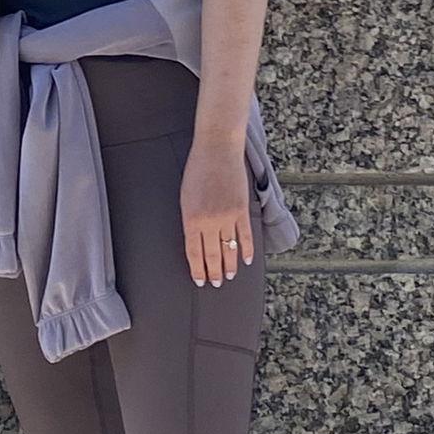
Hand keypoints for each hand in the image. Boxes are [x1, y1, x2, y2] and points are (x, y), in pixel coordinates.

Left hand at [180, 136, 253, 287]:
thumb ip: (191, 220)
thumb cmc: (197, 169)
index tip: (200, 281)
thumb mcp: (186, 196)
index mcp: (191, 218)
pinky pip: (246, 237)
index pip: (194, 253)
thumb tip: (196, 242)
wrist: (217, 149)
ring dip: (230, 266)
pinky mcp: (242, 210)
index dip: (198, 270)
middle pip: (212, 255)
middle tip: (216, 284)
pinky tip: (246, 261)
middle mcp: (209, 221)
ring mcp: (228, 217)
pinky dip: (247, 251)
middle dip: (214, 273)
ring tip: (229, 277)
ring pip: (230, 250)